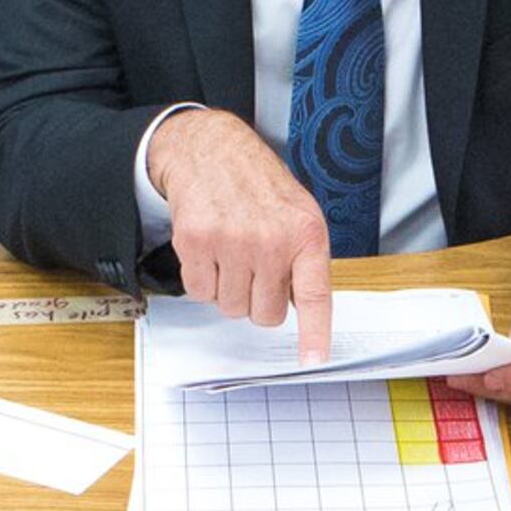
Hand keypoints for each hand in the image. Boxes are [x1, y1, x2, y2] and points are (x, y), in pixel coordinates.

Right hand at [153, 110, 334, 363]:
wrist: (212, 151)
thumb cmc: (258, 186)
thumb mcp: (298, 215)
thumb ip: (304, 261)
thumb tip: (300, 311)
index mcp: (306, 234)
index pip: (315, 296)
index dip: (315, 333)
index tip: (314, 360)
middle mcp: (271, 240)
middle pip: (264, 314)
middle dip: (257, 299)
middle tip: (254, 267)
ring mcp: (232, 242)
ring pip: (230, 308)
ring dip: (228, 289)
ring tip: (231, 252)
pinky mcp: (196, 242)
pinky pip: (200, 293)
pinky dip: (202, 279)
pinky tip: (210, 249)